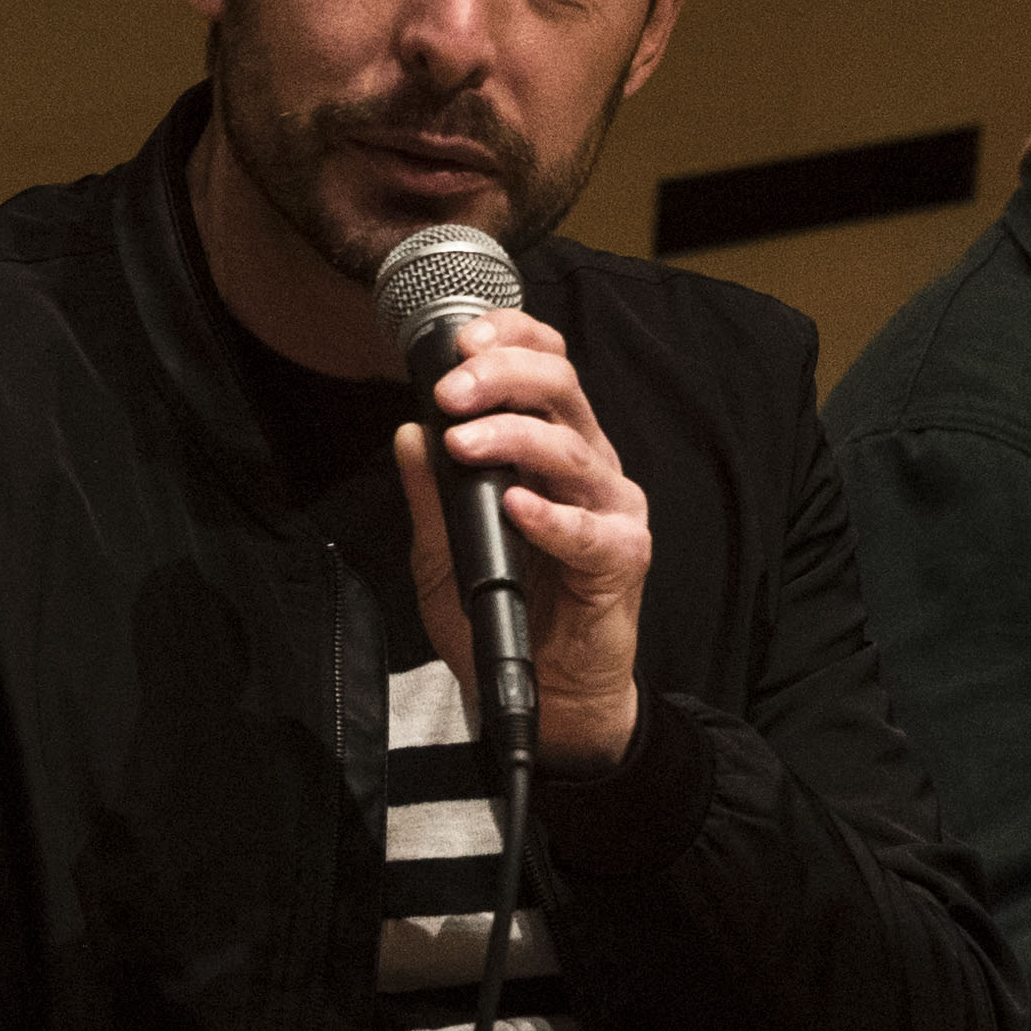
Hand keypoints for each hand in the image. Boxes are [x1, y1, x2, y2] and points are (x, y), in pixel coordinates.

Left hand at [386, 308, 651, 770]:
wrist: (544, 691)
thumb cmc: (503, 612)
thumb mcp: (445, 550)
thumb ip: (431, 494)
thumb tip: (407, 433)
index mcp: (552, 447)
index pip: (546, 366)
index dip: (511, 339)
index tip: (460, 340)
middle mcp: (588, 466)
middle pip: (561, 389)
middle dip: (502, 376)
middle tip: (449, 391)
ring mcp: (610, 509)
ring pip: (571, 449)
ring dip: (513, 437)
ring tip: (463, 442)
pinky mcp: (623, 558)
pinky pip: (589, 531)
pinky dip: (551, 517)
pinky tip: (516, 506)